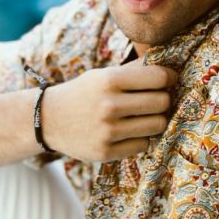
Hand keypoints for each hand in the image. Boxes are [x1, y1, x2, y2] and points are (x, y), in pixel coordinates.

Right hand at [40, 58, 177, 161]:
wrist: (49, 119)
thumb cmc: (84, 93)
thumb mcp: (103, 74)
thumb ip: (134, 70)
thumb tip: (169, 66)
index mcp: (109, 80)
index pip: (158, 77)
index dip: (169, 78)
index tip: (169, 79)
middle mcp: (109, 105)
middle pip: (162, 102)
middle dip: (163, 100)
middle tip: (156, 99)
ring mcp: (107, 131)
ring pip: (157, 125)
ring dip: (155, 120)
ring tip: (144, 116)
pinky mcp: (106, 151)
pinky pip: (143, 145)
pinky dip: (140, 138)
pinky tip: (128, 131)